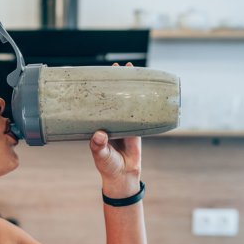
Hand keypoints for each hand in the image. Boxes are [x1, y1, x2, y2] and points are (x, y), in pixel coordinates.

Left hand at [88, 62, 141, 197]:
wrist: (123, 176)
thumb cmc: (107, 166)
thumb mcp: (101, 156)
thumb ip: (98, 146)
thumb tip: (98, 134)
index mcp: (97, 125)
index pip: (96, 103)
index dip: (98, 89)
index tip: (99, 74)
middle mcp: (110, 121)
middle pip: (112, 98)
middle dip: (116, 82)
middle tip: (118, 66)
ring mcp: (124, 123)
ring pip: (127, 103)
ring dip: (130, 88)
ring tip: (133, 71)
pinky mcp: (137, 128)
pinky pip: (140, 112)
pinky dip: (143, 102)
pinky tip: (148, 90)